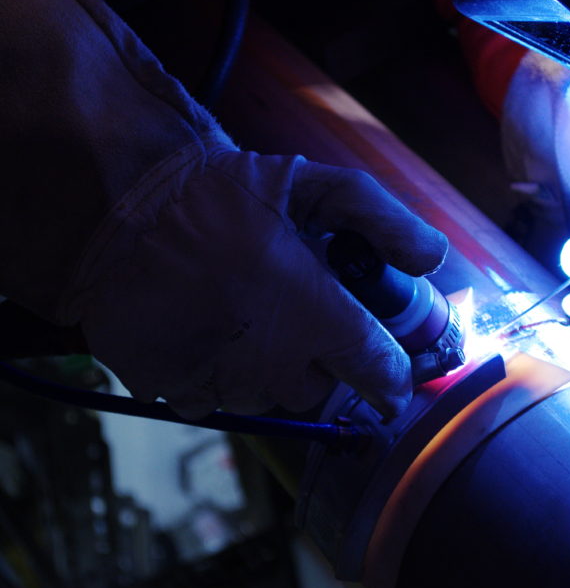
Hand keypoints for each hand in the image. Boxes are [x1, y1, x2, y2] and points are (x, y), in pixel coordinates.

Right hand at [73, 147, 447, 418]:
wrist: (118, 210)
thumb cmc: (220, 195)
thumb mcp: (314, 185)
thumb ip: (383, 220)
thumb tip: (433, 259)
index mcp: (319, 317)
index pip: (381, 374)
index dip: (396, 378)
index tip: (395, 376)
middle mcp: (276, 362)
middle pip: (325, 387)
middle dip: (325, 358)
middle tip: (303, 312)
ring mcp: (225, 382)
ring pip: (273, 396)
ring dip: (274, 367)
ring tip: (250, 313)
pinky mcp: (178, 391)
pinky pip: (222, 401)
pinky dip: (226, 376)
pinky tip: (212, 332)